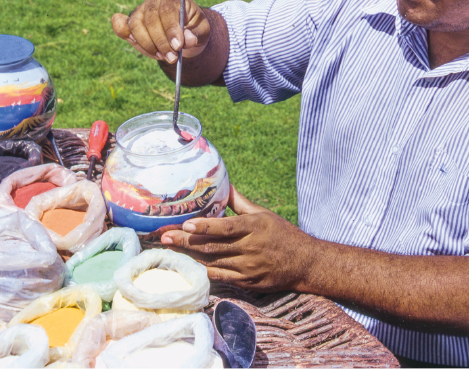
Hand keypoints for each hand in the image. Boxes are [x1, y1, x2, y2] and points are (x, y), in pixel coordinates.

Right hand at [111, 0, 209, 63]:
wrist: (183, 36)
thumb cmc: (193, 30)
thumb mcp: (202, 32)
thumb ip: (196, 35)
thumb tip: (188, 39)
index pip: (167, 10)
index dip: (171, 29)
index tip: (177, 46)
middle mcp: (154, 0)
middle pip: (151, 19)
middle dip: (161, 42)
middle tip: (172, 57)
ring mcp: (141, 10)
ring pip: (136, 25)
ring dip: (148, 45)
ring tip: (163, 56)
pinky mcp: (132, 22)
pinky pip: (122, 25)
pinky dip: (123, 32)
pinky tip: (133, 41)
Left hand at [160, 185, 317, 291]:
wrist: (304, 262)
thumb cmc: (281, 233)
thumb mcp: (263, 214)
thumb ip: (240, 202)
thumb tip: (224, 186)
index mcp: (253, 227)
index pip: (224, 227)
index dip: (203, 227)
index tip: (185, 224)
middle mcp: (249, 248)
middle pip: (212, 246)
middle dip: (186, 241)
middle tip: (164, 237)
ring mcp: (248, 268)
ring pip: (213, 262)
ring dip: (190, 256)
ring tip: (170, 249)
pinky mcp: (248, 282)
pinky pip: (221, 278)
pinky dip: (205, 271)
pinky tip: (190, 265)